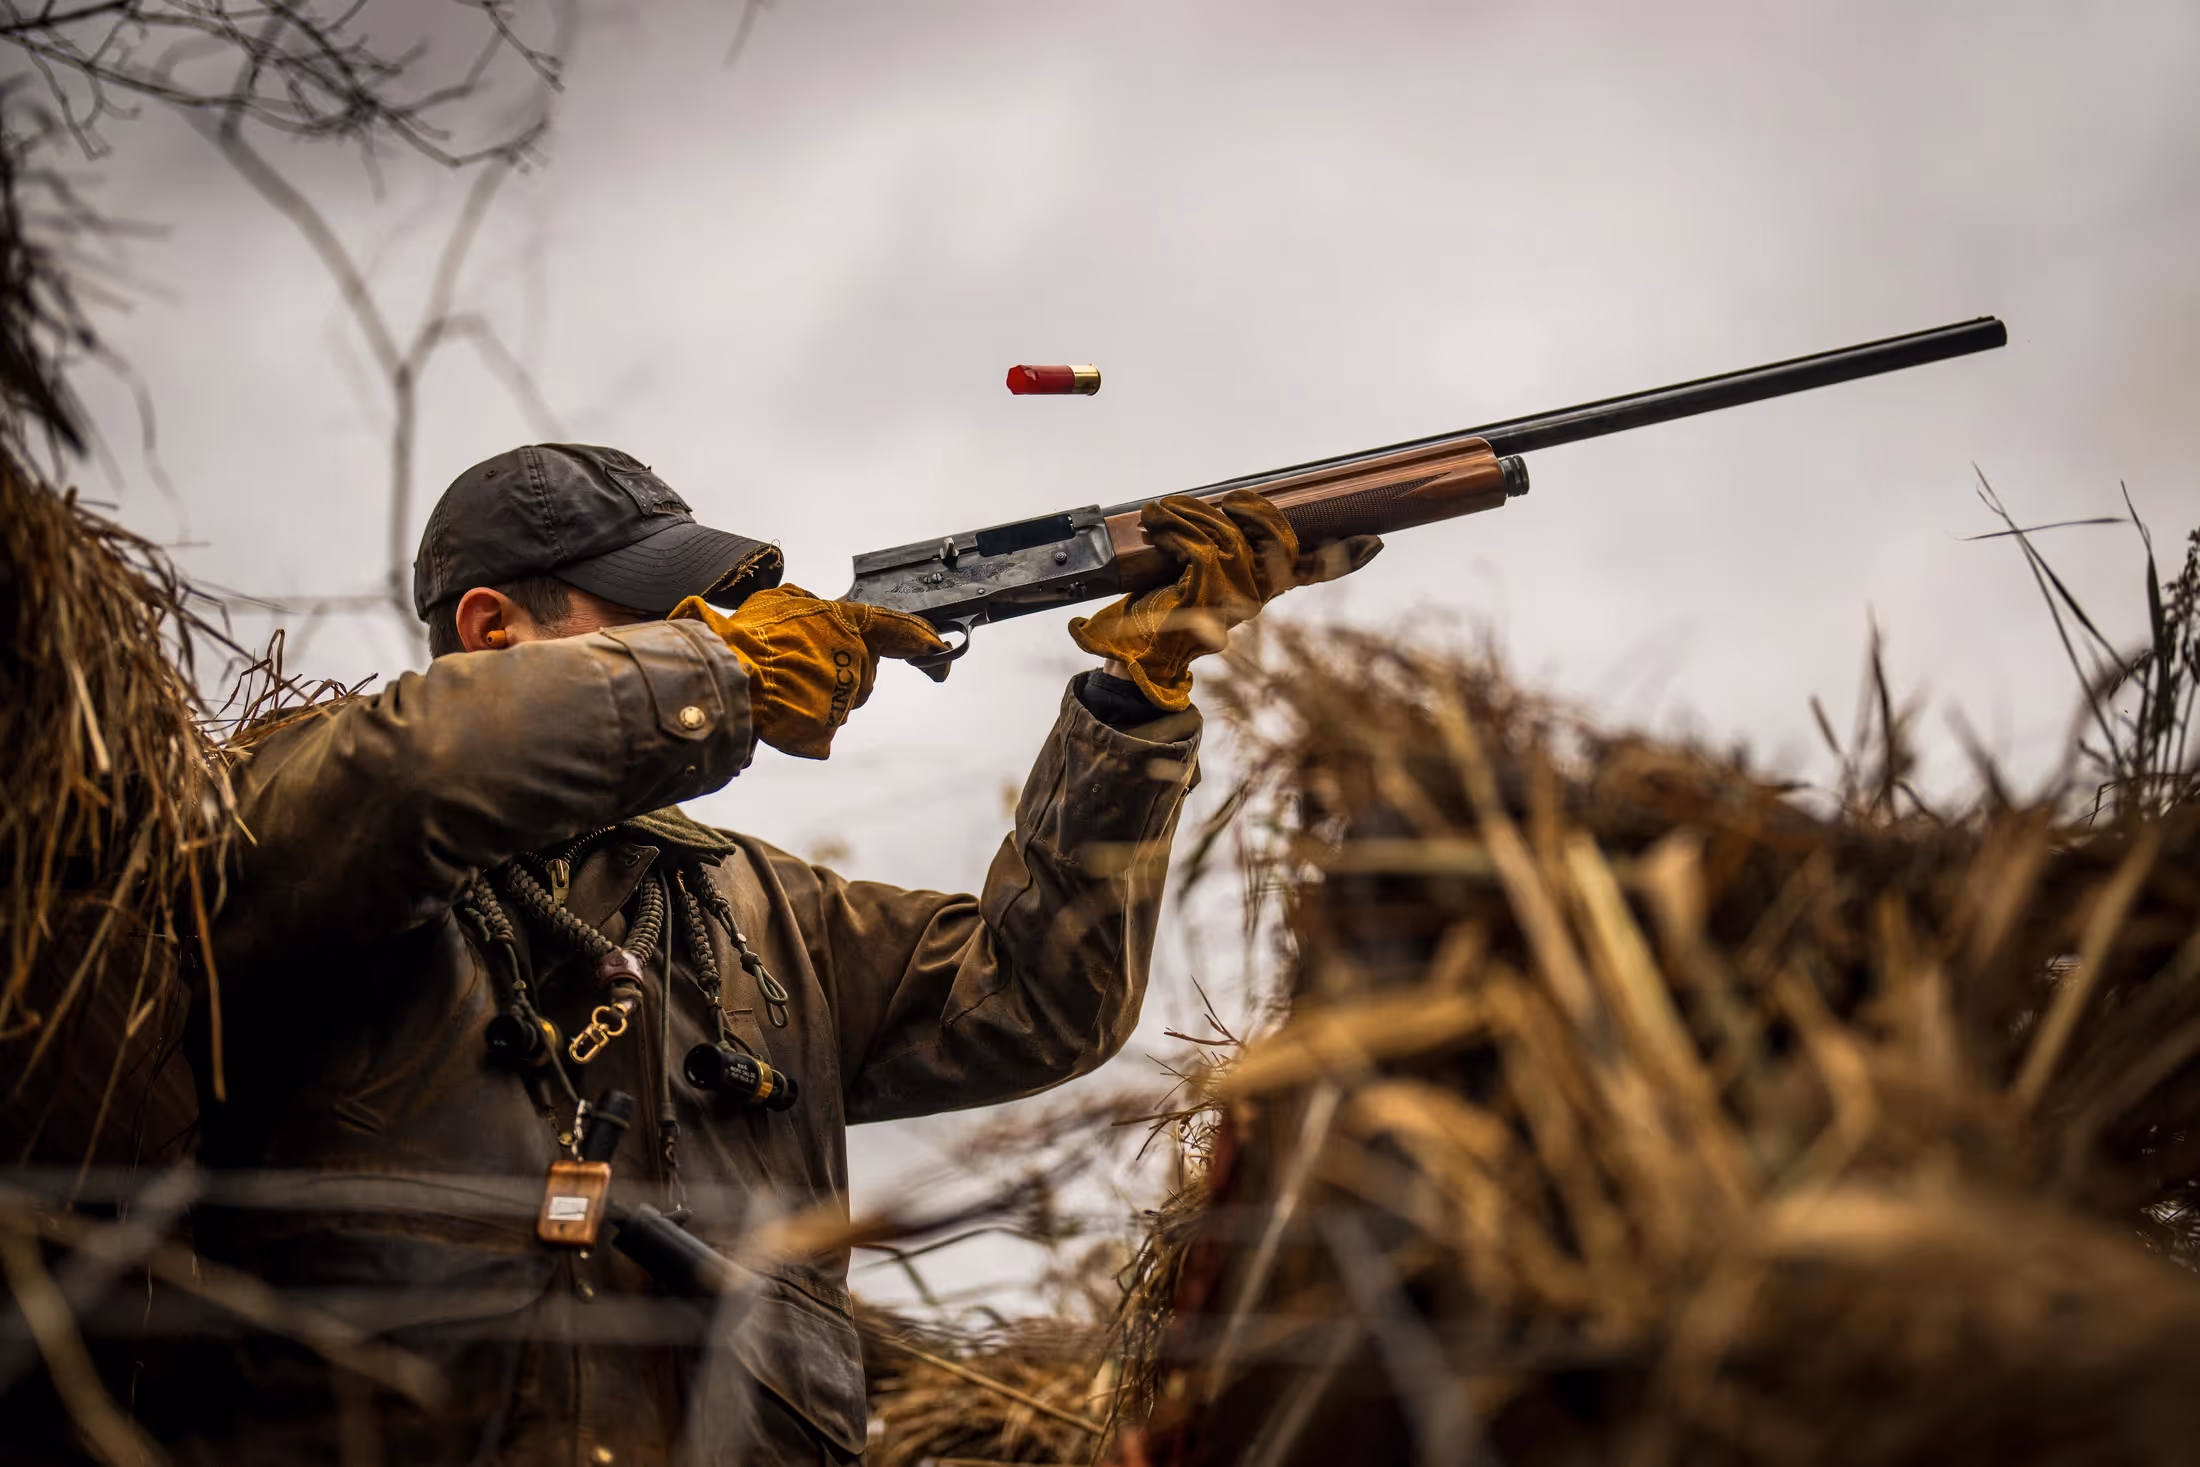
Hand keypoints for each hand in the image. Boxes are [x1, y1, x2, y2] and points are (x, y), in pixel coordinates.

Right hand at [670, 587, 946, 758]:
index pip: (893, 627)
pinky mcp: (828, 729)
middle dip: (838, 669)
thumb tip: (813, 611)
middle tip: (797, 664)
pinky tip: (781, 710)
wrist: (722, 675)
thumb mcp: (778, 601)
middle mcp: (853, 659)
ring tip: (781, 685)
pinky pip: (821, 729)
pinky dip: (803, 723)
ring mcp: (844, 696)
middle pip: (862, 671)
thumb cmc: (744, 636)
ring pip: (843, 701)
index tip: (939, 646)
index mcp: (844, 622)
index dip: (918, 636)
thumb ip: (808, 607)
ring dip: (818, 695)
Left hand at [1068, 490, 1380, 710]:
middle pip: (1278, 538)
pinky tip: (1157, 524)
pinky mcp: (1202, 594)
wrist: (1138, 657)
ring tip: (1164, 509)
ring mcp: (1232, 597)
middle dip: (1250, 506)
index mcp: (1264, 591)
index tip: (1373, 544)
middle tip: (1220, 500)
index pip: (1313, 573)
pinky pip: (1198, 544)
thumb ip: (1222, 557)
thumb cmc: (1167, 616)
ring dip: (1192, 511)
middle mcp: (1256, 596)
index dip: (1344, 558)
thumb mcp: (1200, 583)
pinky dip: (1173, 526)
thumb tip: (1222, 517)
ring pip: (1228, 533)